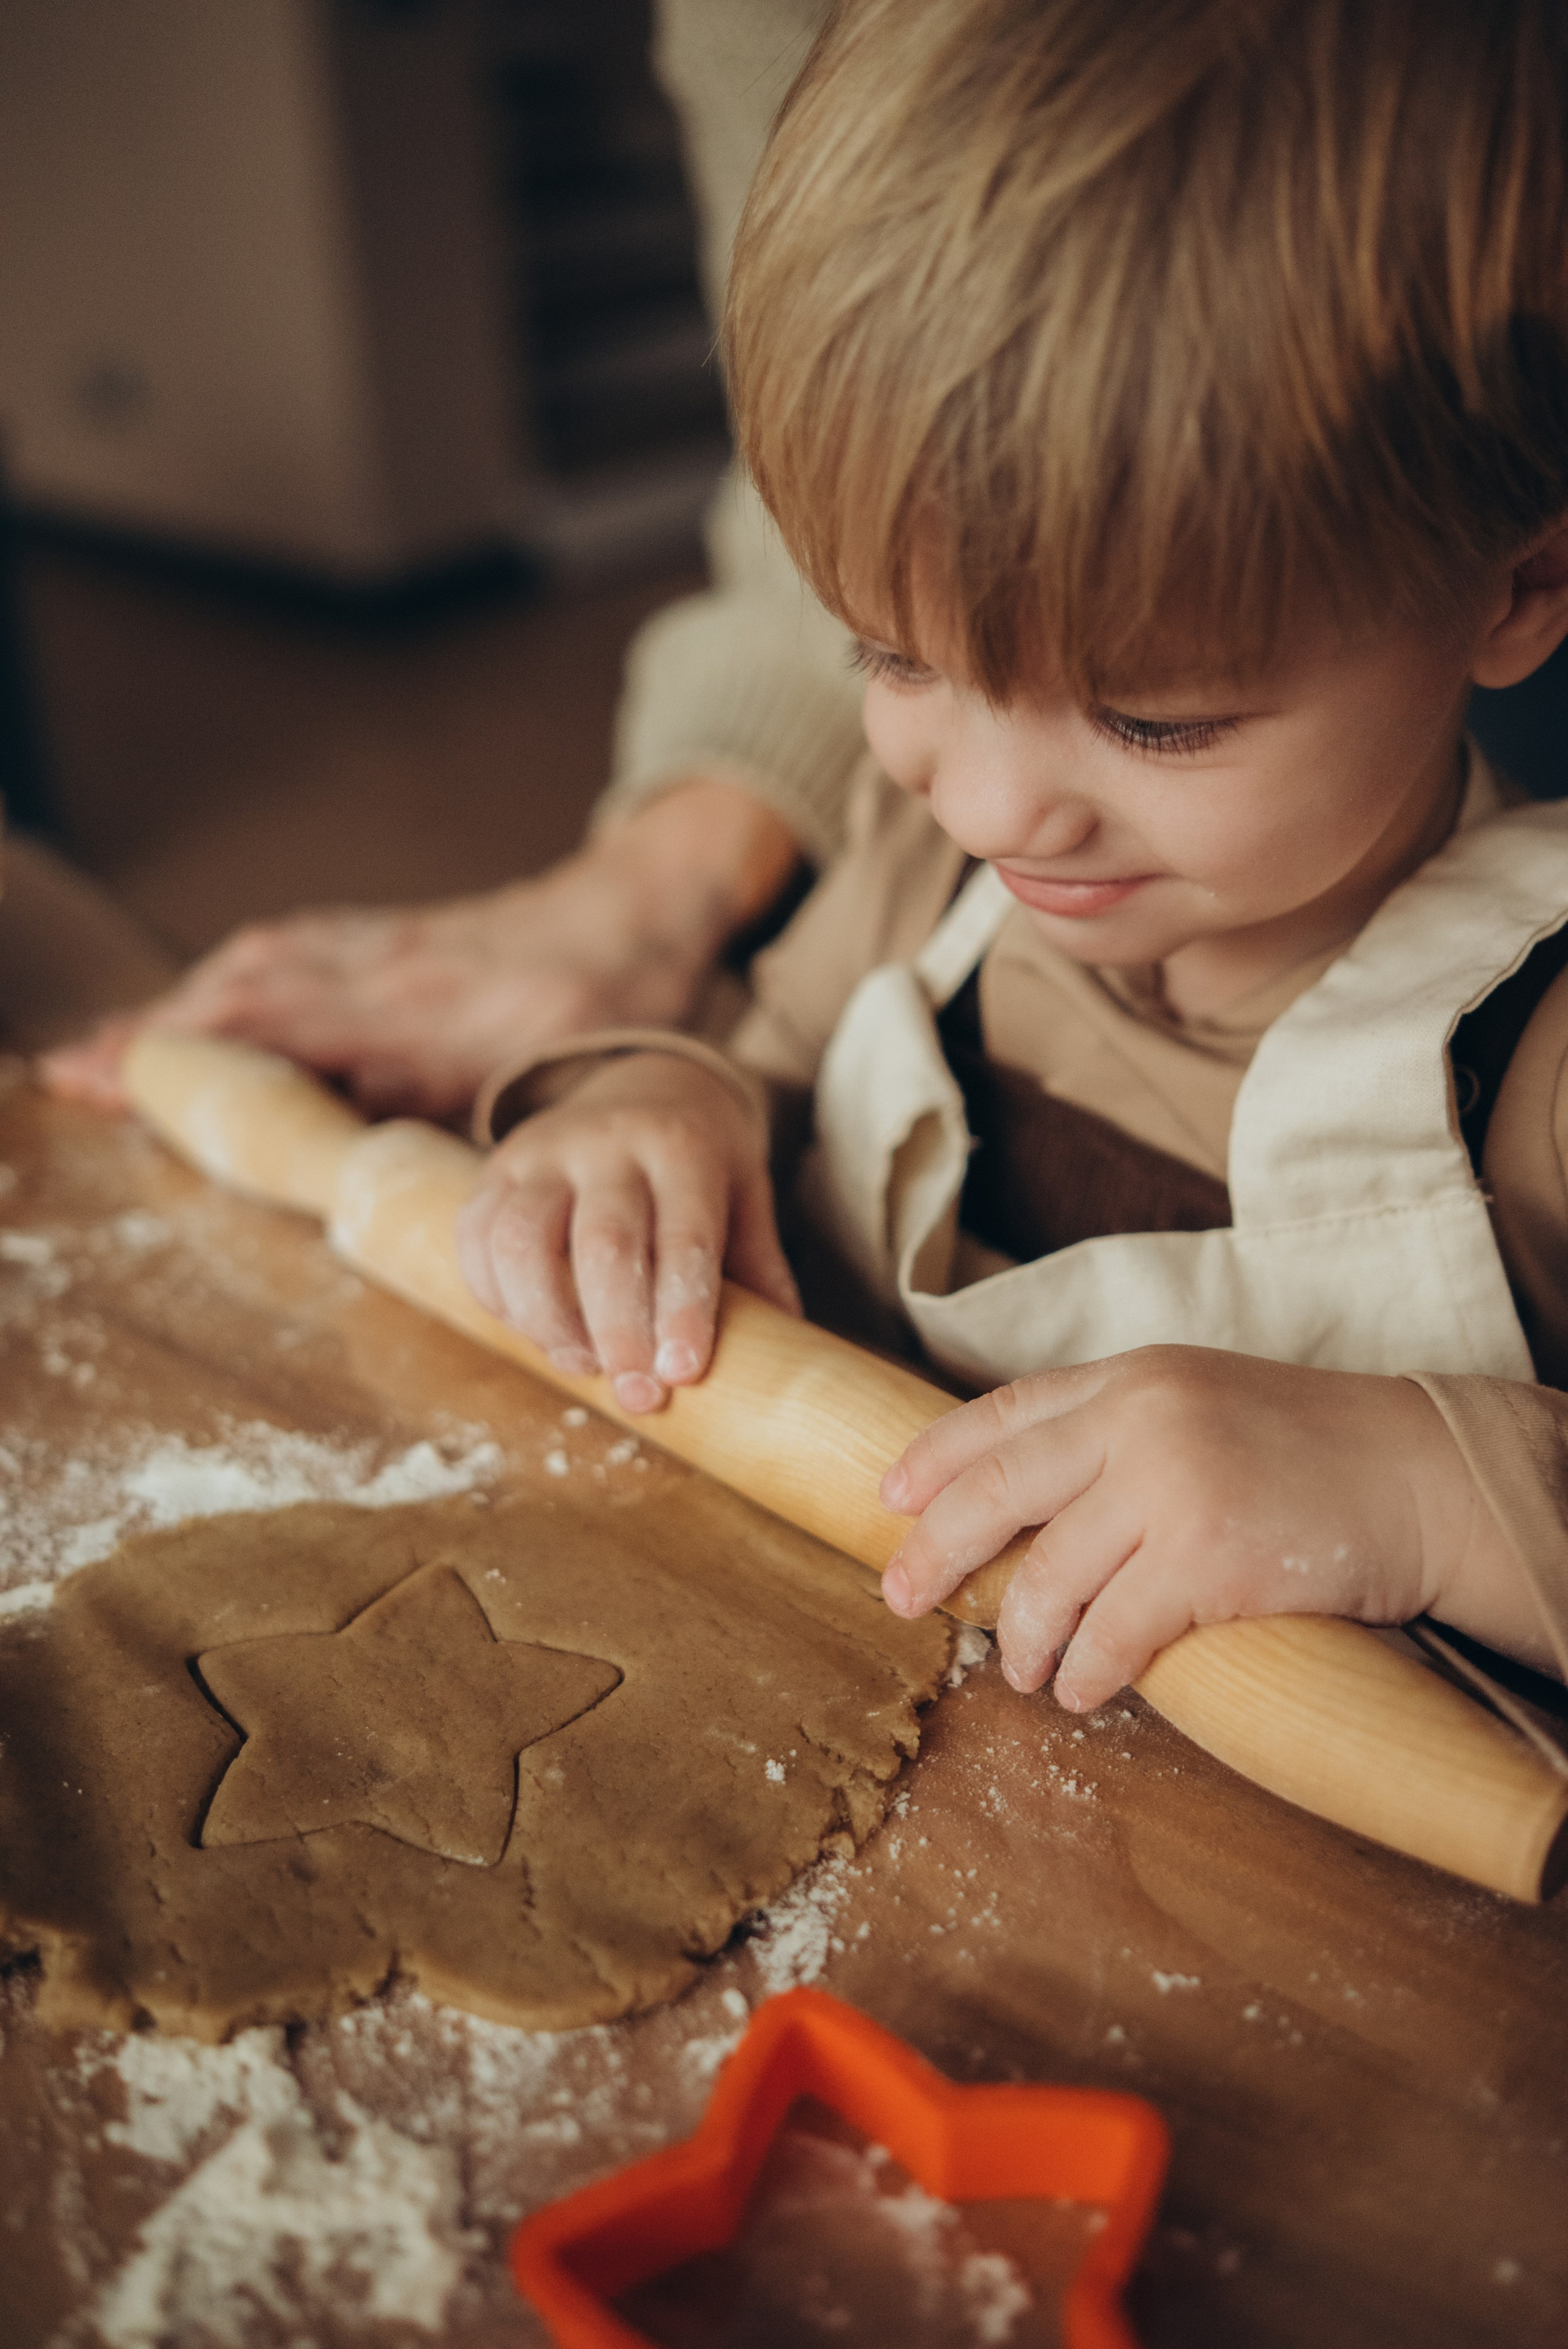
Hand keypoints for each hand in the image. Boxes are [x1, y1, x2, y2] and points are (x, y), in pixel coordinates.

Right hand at [39, 780, 800, 1120]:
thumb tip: (374, 1176)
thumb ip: (449, 1125)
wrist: (639, 915)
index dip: (177, 1056)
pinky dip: (236, 977)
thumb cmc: (598, 1011)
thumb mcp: (530, 1080)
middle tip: (74, 1074)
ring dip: (184, 1004)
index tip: (102, 1080)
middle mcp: (375, 966)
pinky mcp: (393, 934)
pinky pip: (292, 948)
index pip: (257, 1025)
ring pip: (255, 965)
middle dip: (150, 1034)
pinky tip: (214, 1001)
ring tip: (121, 1050)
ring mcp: (381, 941)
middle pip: (235, 991)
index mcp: (403, 1008)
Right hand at [456, 1051, 798, 1412]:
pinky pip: (476, 1238)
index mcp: (681, 1146)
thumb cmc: (700, 1159)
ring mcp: (542, 1152)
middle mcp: (607, 1141)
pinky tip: (533, 1332)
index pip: (682, 1235)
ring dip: (548, 1321)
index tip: (682, 1373)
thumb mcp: (746, 1194)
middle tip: (639, 1395)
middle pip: (602, 1244)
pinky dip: (496, 1298)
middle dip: (618, 1332)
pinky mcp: (496, 1168)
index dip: (681, 1309)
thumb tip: (788, 1350)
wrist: (642, 1080)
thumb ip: (758, 1265)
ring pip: (522, 1242)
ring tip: (583, 1366)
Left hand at [877, 1346, 1540, 1708]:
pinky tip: (1079, 1692)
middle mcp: (1139, 1420)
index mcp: (1130, 1378)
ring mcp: (1172, 1486)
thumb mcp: (1200, 1406)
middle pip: (998, 1492)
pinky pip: (1113, 1633)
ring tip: (1021, 1670)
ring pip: (1049, 1578)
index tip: (890, 1501)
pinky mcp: (1208, 1558)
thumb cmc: (1311, 1451)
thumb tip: (1026, 1507)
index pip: (1003, 1412)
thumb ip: (1118, 1436)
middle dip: (936, 1552)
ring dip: (1022, 1638)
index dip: (936, 1459)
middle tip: (903, 1600)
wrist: (1420, 1474)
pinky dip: (1084, 1672)